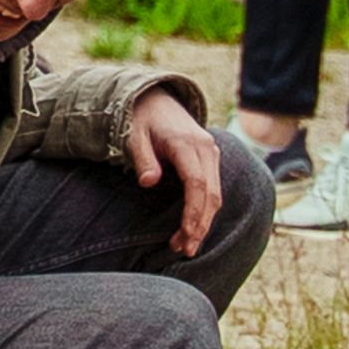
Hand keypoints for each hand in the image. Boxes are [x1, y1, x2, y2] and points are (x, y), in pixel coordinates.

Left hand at [128, 89, 224, 260]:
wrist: (154, 98)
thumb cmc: (140, 118)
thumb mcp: (133, 133)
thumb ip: (142, 157)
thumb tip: (148, 182)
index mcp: (187, 143)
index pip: (196, 184)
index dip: (192, 213)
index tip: (184, 235)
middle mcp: (205, 148)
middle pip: (211, 194)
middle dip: (200, 225)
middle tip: (185, 250)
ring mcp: (211, 153)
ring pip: (216, 194)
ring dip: (204, 222)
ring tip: (187, 246)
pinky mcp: (210, 159)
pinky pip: (213, 189)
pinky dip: (206, 210)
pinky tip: (194, 228)